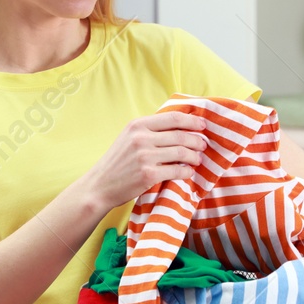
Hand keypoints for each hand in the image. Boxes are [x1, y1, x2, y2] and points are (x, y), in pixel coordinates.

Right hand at [83, 111, 208, 210]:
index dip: (192, 121)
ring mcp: (145, 156)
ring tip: (197, 159)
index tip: (202, 126)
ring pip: (181, 152)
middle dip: (196, 140)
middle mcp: (141, 138)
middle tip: (203, 145)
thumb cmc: (116, 163)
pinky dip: (186, 172)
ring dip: (194, 156)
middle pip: (180, 135)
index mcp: (137, 125)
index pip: (172, 118)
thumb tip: (178, 126)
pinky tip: (188, 172)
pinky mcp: (148, 175)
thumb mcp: (128, 138)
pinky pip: (177, 170)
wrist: (100, 185)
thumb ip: (149, 131)